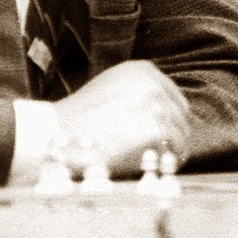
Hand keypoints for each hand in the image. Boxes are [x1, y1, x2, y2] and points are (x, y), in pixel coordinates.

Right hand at [53, 60, 191, 175]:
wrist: (57, 135)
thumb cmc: (78, 120)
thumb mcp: (110, 90)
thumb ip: (136, 95)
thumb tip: (163, 114)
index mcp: (142, 70)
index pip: (171, 95)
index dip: (170, 117)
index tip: (166, 134)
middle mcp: (154, 82)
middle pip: (180, 112)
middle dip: (174, 132)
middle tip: (166, 152)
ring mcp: (157, 103)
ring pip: (181, 131)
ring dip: (174, 148)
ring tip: (162, 162)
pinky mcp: (158, 127)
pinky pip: (177, 147)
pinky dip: (172, 159)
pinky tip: (162, 167)